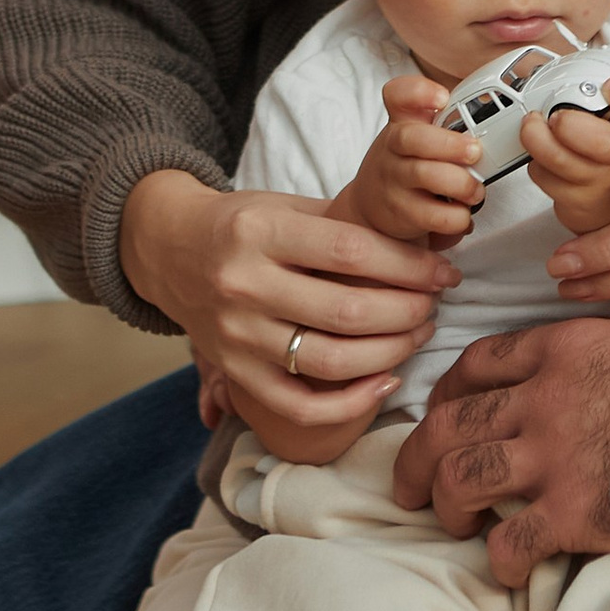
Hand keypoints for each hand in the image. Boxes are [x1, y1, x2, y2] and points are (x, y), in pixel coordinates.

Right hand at [120, 167, 455, 457]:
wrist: (167, 250)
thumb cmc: (240, 225)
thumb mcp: (283, 206)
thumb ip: (342, 226)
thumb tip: (421, 250)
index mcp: (259, 232)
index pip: (352, 252)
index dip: (409, 267)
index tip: (442, 274)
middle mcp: (243, 285)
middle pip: (347, 311)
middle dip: (407, 311)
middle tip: (434, 304)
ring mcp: (236, 335)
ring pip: (330, 360)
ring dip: (391, 352)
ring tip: (418, 334)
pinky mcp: (234, 372)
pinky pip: (299, 405)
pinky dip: (350, 403)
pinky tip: (385, 382)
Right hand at [338, 74, 485, 246]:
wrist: (371, 205)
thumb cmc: (406, 163)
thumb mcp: (416, 134)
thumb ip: (447, 121)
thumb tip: (504, 119)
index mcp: (402, 122)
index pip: (399, 95)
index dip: (419, 93)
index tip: (442, 98)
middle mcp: (394, 148)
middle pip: (413, 137)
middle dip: (450, 144)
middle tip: (475, 152)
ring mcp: (394, 180)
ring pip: (424, 175)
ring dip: (461, 183)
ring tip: (476, 190)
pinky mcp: (401, 213)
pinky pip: (434, 215)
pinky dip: (457, 217)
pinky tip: (463, 213)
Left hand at [392, 317, 609, 589]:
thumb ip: (594, 346)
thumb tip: (581, 360)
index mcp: (559, 351)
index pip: (473, 367)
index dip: (444, 396)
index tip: (439, 417)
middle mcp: (542, 401)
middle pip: (447, 427)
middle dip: (413, 460)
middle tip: (406, 487)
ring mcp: (555, 458)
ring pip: (460, 481)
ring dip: (444, 506)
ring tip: (450, 522)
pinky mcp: (576, 513)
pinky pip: (509, 541)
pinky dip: (497, 559)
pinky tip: (506, 567)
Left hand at [519, 77, 609, 238]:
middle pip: (602, 144)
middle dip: (573, 126)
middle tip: (556, 115)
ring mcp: (601, 184)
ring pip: (565, 163)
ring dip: (539, 142)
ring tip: (530, 124)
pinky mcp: (577, 204)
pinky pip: (546, 179)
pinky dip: (535, 162)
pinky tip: (538, 151)